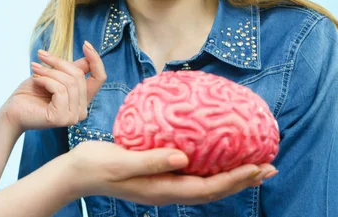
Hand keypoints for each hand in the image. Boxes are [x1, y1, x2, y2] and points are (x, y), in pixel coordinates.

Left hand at [1, 41, 105, 133]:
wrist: (12, 110)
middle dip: (58, 62)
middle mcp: (81, 110)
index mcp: (82, 99)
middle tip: (41, 55)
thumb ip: (72, 68)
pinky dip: (46, 80)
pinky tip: (36, 81)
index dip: (96, 60)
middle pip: (79, 76)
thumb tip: (88, 53)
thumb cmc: (30, 93)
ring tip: (35, 68)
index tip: (86, 44)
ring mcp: (73, 116)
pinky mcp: (62, 118)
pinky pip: (60, 90)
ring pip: (69, 82)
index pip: (99, 78)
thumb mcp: (54, 75)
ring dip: (49, 71)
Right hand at [66, 141, 277, 205]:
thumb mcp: (120, 162)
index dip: (235, 179)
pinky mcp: (157, 176)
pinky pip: (191, 175)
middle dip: (242, 180)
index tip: (258, 167)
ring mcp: (162, 185)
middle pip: (213, 190)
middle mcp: (167, 191)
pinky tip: (212, 156)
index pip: (207, 188)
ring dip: (230, 176)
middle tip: (269, 167)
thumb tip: (183, 159)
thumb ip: (151, 160)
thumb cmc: (95, 165)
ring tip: (252, 166)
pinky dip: (210, 169)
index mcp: (162, 189)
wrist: (77, 173)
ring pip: (205, 185)